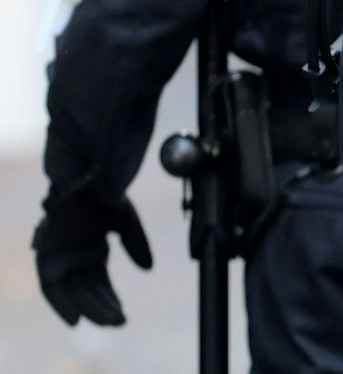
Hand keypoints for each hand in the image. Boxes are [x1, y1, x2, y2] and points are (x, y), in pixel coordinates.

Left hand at [33, 191, 152, 326]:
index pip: (98, 282)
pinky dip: (60, 303)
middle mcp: (74, 254)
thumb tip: (147, 269)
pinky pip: (50, 284)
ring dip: (86, 308)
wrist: (88, 168)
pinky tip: (75, 318)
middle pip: (85, 289)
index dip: (108, 300)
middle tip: (117, 322)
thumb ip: (135, 244)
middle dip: (101, 307)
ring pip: (71, 290)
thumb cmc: (106, 191)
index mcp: (92, 248)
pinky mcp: (46, 250)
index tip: (120, 318)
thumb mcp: (126, 220)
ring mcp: (59, 253)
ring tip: (105, 322)